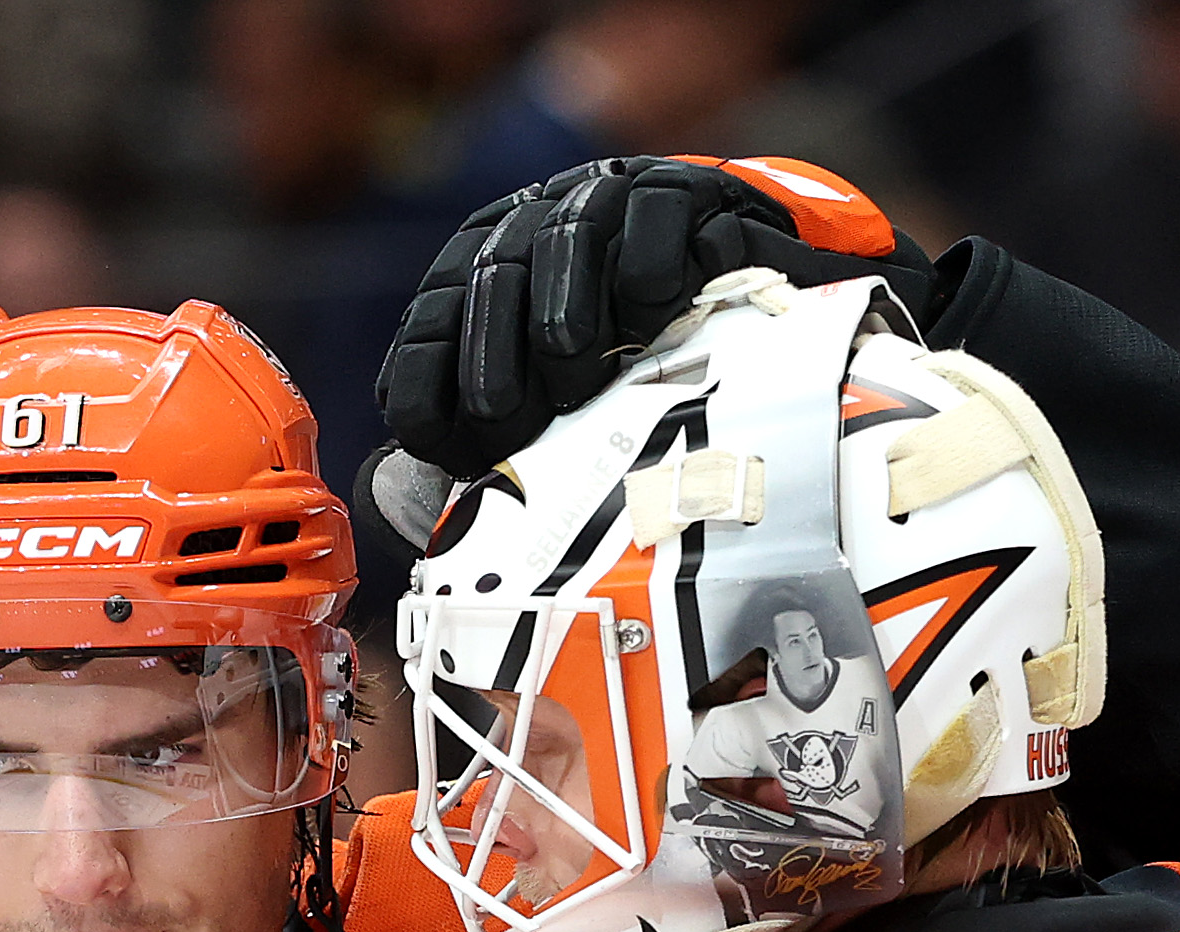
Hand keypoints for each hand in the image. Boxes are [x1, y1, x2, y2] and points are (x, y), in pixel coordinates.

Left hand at [378, 155, 922, 479]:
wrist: (792, 333)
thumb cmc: (659, 395)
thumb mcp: (568, 428)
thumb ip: (480, 452)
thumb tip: (387, 489)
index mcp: (491, 276)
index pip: (431, 323)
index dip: (431, 389)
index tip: (459, 453)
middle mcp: (543, 223)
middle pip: (487, 280)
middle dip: (491, 365)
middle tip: (516, 427)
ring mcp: (617, 200)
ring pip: (566, 242)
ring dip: (562, 322)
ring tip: (579, 385)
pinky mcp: (694, 194)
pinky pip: (655, 220)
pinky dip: (646, 277)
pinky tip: (655, 322)